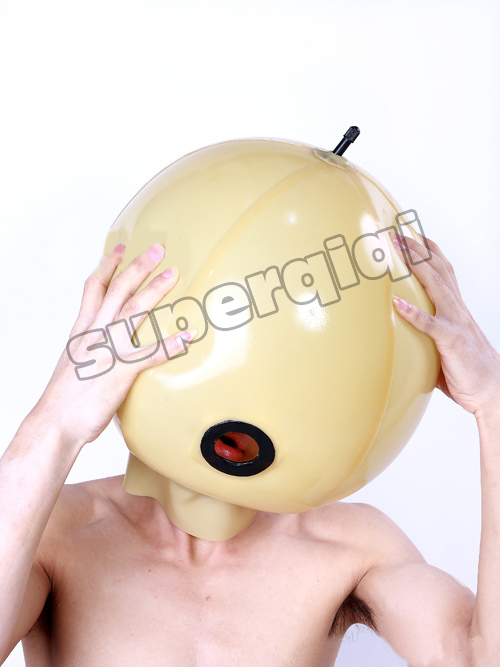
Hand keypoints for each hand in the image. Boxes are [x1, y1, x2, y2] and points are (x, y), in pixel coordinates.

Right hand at [33, 244, 196, 446]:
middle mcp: (95, 334)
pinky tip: (187, 336)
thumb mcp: (72, 362)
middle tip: (157, 250)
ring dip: (154, 290)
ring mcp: (108, 351)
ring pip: (133, 312)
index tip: (119, 249)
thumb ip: (88, 346)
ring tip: (172, 274)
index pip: (94, 289)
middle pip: (117, 291)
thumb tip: (100, 342)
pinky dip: (170, 345)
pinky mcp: (121, 372)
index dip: (108, 266)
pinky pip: (150, 355)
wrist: (55, 422)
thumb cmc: (63, 397)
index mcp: (82, 330)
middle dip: (138, 267)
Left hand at [390, 231, 499, 418]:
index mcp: (456, 309)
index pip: (443, 272)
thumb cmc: (468, 371)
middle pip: (437, 270)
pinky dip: (414, 313)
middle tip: (396, 232)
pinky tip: (397, 303)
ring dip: (415, 265)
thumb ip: (426, 335)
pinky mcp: (451, 341)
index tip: (412, 234)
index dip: (428, 251)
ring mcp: (455, 323)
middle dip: (417, 249)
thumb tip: (403, 334)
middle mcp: (457, 310)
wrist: (493, 390)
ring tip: (396, 249)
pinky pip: (431, 325)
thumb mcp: (444, 346)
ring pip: (436, 287)